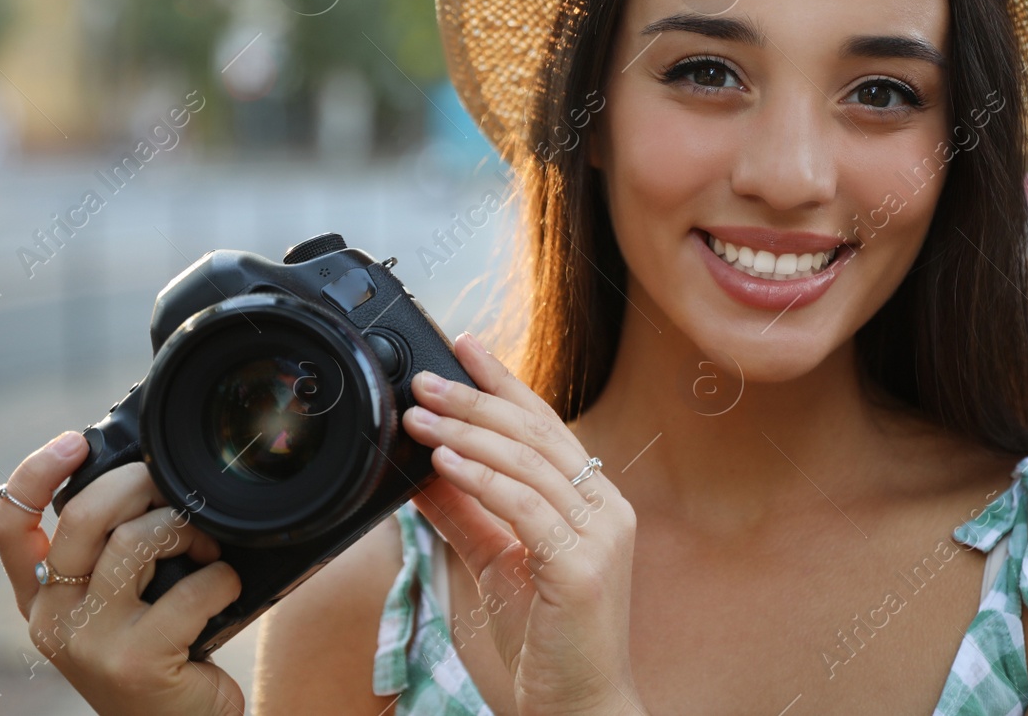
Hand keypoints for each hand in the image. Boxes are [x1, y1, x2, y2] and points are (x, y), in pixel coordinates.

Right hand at [0, 431, 245, 715]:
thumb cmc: (159, 651)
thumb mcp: (117, 601)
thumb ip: (109, 550)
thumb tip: (143, 473)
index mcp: (41, 597)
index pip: (8, 525)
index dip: (34, 473)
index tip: (75, 441)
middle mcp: (52, 620)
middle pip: (82, 515)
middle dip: (139, 483)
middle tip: (174, 491)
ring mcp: (89, 643)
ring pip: (136, 540)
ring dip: (186, 528)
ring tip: (207, 544)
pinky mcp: (136, 660)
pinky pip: (191, 585)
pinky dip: (223, 577)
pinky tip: (226, 588)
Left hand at [403, 333, 644, 715]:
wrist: (576, 706)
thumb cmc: (545, 640)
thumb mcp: (495, 561)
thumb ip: (465, 513)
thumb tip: (421, 468)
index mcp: (592, 501)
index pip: (545, 424)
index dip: (504, 382)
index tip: (465, 347)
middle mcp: (606, 508)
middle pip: (536, 433)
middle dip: (475, 401)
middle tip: (424, 383)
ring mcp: (602, 535)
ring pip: (529, 463)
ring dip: (467, 434)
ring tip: (420, 420)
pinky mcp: (584, 567)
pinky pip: (527, 507)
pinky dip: (482, 480)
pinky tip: (445, 465)